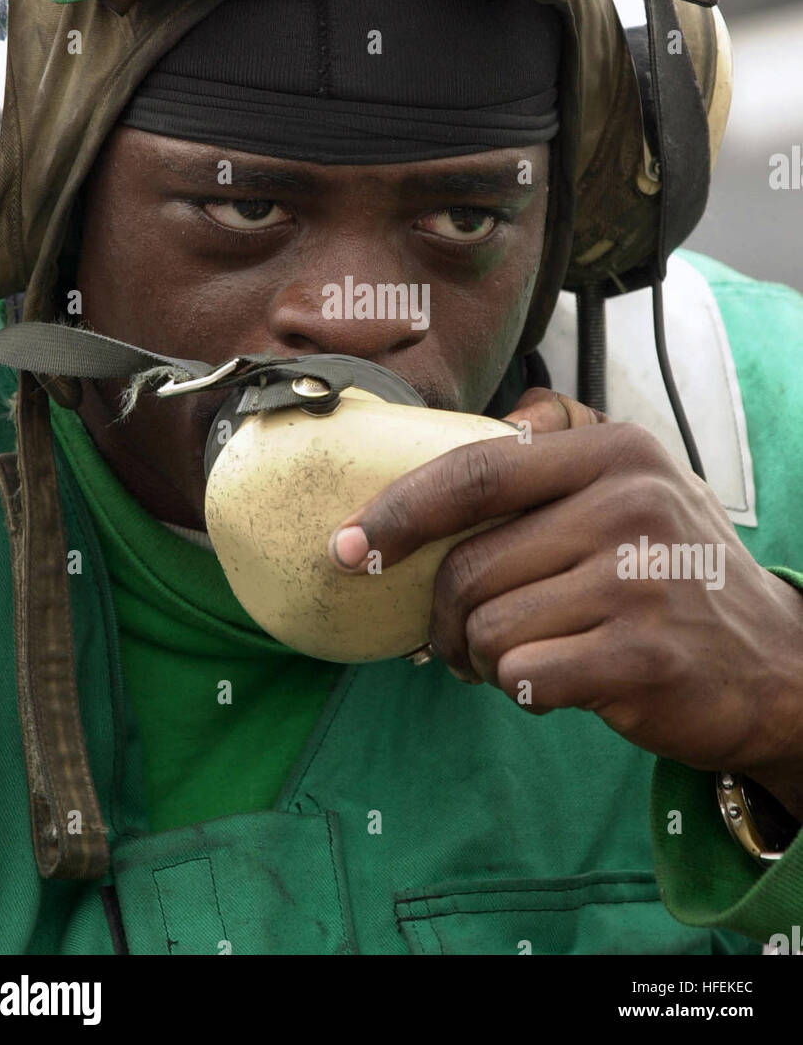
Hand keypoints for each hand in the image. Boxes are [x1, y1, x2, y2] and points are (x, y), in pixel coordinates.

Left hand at [328, 387, 802, 819]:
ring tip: (523, 655)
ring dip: (485, 658)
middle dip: (441, 616)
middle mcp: (630, 504)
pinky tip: (558, 679)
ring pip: (489, 628)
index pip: (474, 472)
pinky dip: (522, 689)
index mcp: (615, 451)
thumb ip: (566, 437)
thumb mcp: (640, 480)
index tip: (345, 545)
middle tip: (451, 639)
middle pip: (470, 566)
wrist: (773, 664)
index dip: (397, 511)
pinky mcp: (642, 656)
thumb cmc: (676, 570)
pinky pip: (524, 677)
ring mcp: (639, 580)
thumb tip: (491, 414)